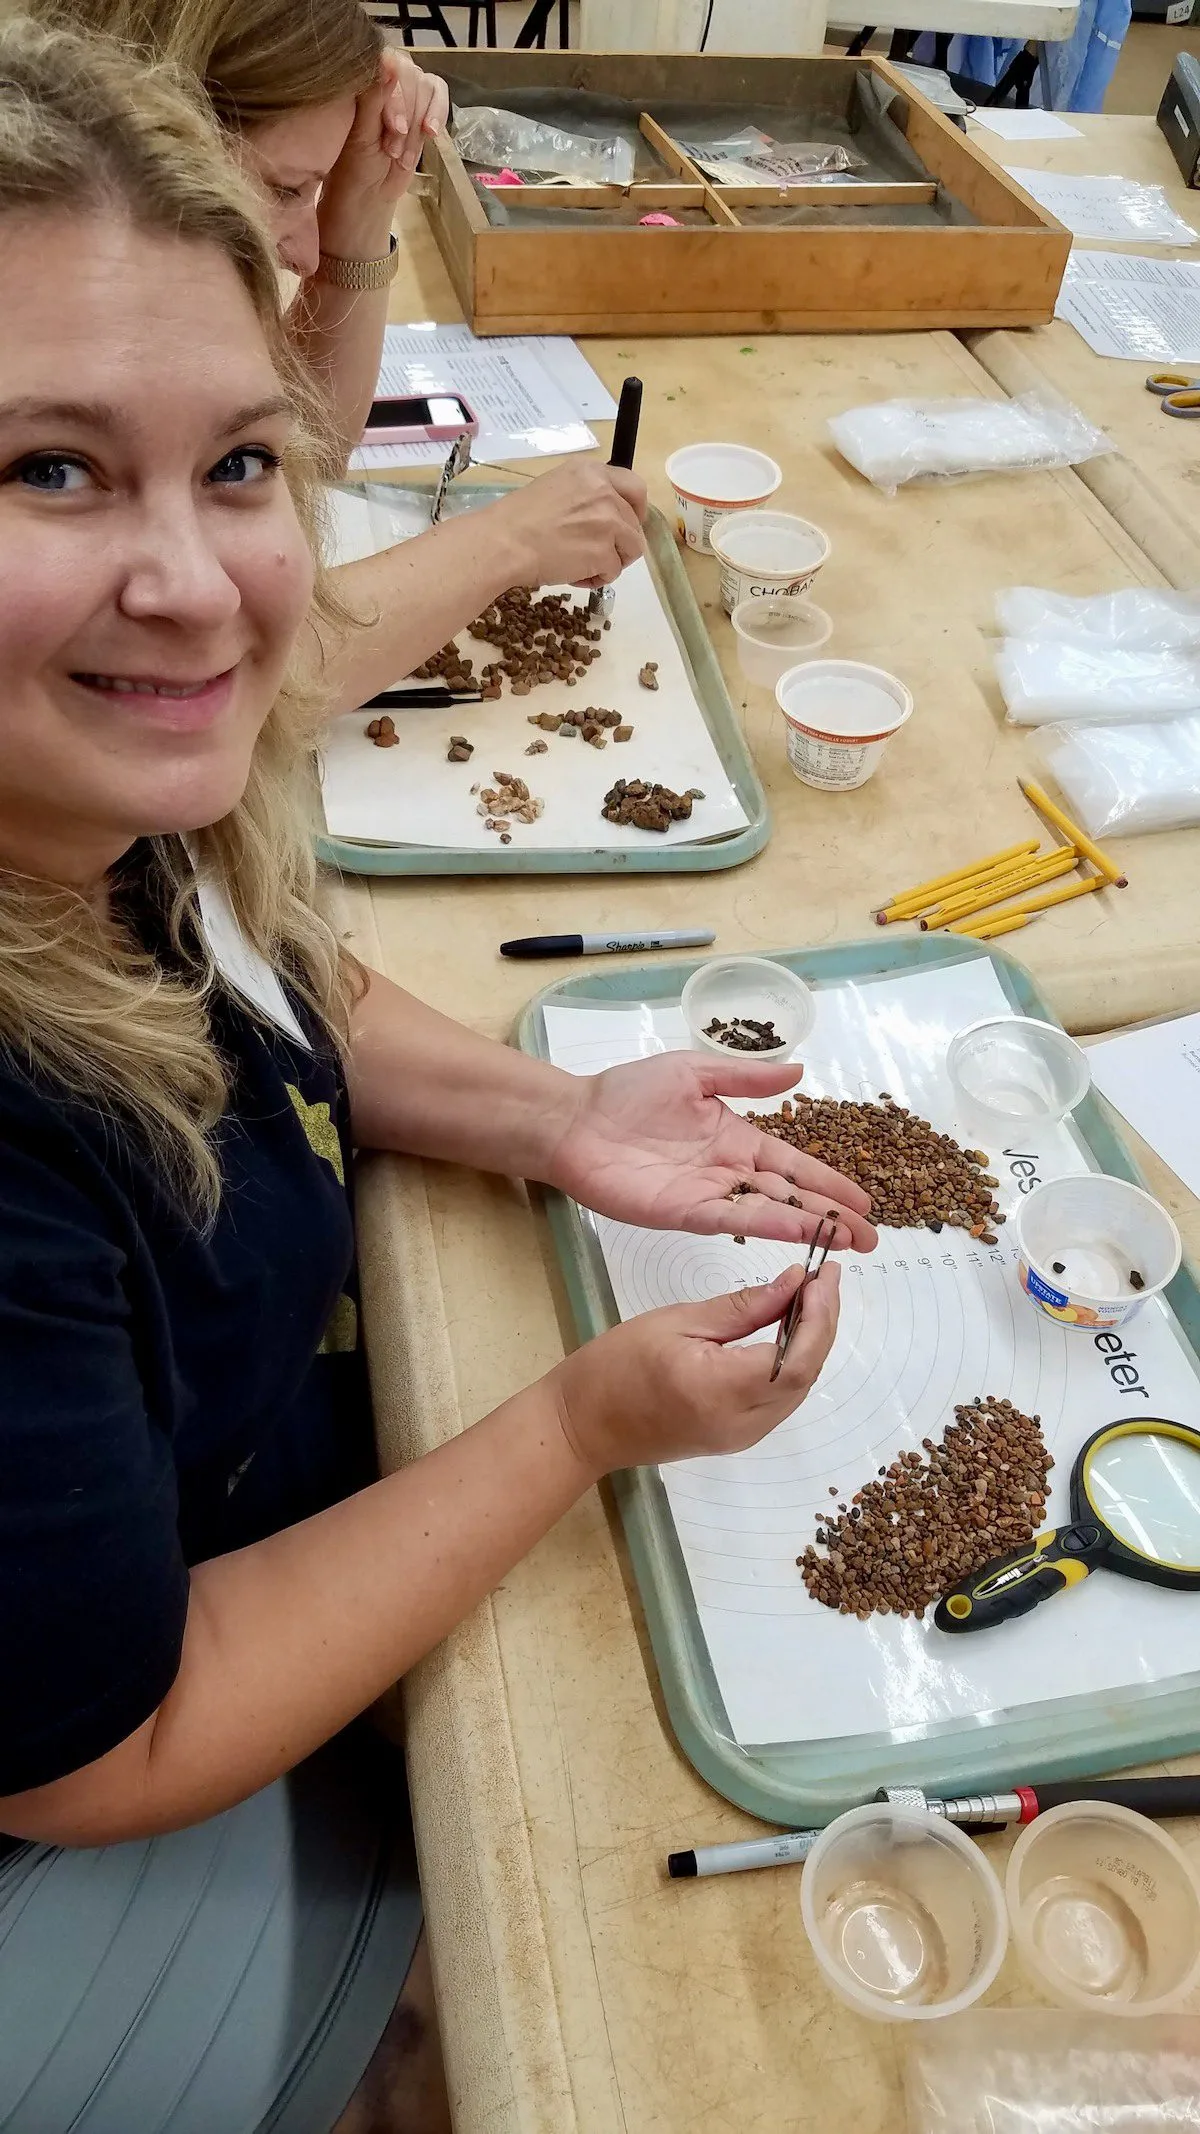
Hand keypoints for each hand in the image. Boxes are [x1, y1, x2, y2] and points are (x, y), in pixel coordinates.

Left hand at [318, 51, 447, 254]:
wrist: (370, 192)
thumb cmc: (355, 164)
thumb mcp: (361, 133)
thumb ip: (374, 97)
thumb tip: (389, 63)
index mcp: (362, 78)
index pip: (388, 63)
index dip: (397, 95)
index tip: (395, 128)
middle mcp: (384, 77)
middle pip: (410, 76)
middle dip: (407, 116)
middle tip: (393, 150)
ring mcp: (405, 90)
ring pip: (426, 88)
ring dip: (418, 125)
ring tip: (402, 154)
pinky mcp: (423, 106)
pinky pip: (439, 96)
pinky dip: (438, 114)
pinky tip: (431, 134)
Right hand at [493, 462, 646, 589]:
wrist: (503, 543)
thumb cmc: (518, 519)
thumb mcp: (556, 488)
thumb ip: (585, 495)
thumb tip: (602, 516)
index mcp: (591, 472)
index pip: (634, 487)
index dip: (635, 510)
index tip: (627, 524)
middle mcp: (605, 492)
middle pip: (634, 523)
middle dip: (620, 542)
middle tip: (598, 553)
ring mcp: (608, 522)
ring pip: (631, 548)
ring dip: (611, 561)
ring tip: (582, 566)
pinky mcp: (604, 551)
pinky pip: (613, 571)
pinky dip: (597, 579)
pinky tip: (574, 575)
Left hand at [545, 1053, 877, 1251]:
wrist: (576, 1121)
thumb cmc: (627, 1093)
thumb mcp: (695, 1072)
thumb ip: (746, 1077)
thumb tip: (798, 1070)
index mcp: (736, 1137)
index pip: (793, 1164)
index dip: (829, 1182)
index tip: (864, 1201)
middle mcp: (729, 1171)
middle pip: (791, 1196)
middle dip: (832, 1216)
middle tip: (872, 1239)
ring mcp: (709, 1195)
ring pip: (770, 1213)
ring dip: (810, 1227)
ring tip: (850, 1243)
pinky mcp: (684, 1213)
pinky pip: (734, 1220)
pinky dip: (769, 1226)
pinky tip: (800, 1232)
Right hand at [554, 1263, 840, 1479]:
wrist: (583, 1425)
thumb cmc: (616, 1365)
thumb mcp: (677, 1322)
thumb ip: (741, 1307)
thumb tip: (793, 1283)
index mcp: (723, 1390)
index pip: (798, 1357)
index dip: (820, 1314)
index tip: (824, 1273)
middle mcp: (743, 1423)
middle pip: (807, 1374)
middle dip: (823, 1323)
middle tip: (823, 1278)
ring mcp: (743, 1437)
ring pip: (799, 1388)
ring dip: (812, 1342)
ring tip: (810, 1296)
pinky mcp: (738, 1437)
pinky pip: (781, 1398)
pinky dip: (793, 1361)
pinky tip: (788, 1329)